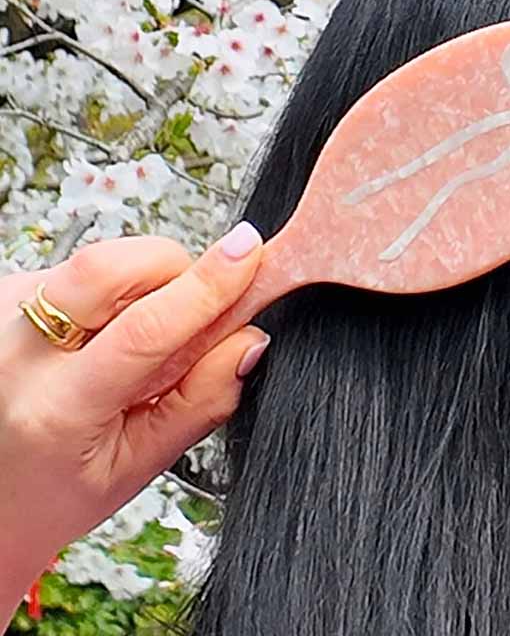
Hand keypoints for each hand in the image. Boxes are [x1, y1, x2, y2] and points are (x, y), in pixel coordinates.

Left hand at [0, 224, 268, 622]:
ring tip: (135, 338)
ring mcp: (2, 317)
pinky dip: (112, 291)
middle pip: (109, 267)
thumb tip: (249, 341)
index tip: (246, 254)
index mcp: (57, 410)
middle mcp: (17, 356)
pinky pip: (80, 268)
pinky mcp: (3, 294)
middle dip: (173, 266)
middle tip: (191, 304)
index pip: (146, 329)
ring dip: (142, 284)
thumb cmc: (53, 490)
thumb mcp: (137, 467)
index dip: (207, 285)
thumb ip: (201, 401)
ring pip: (100, 261)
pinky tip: (99, 335)